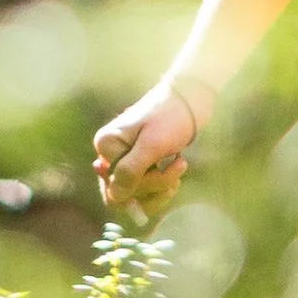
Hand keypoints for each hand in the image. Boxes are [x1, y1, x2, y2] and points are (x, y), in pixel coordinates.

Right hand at [93, 82, 201, 215]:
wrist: (191, 99)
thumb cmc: (171, 118)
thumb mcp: (152, 146)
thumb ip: (130, 171)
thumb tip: (113, 198)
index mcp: (106, 145)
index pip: (115, 187)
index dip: (143, 186)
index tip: (166, 169)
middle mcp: (110, 153)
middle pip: (124, 193)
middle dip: (154, 187)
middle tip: (179, 170)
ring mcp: (125, 159)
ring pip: (136, 194)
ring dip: (161, 187)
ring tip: (181, 168)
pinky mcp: (140, 162)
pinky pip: (145, 189)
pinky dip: (162, 186)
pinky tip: (177, 171)